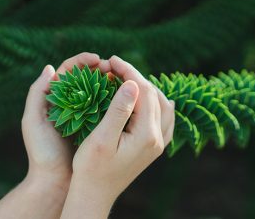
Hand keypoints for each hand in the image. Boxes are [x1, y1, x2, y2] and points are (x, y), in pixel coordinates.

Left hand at [21, 52, 110, 185]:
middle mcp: (69, 104)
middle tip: (114, 68)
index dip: (83, 61)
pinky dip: (115, 100)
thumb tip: (50, 68)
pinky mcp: (94, 127)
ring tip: (122, 78)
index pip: (69, 71)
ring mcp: (83, 115)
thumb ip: (37, 94)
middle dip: (100, 69)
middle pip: (86, 78)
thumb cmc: (42, 152)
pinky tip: (125, 97)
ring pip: (98, 92)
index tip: (98, 59)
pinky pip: (106, 108)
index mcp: (54, 99)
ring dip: (109, 82)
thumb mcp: (33, 122)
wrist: (55, 181)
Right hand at [61, 55, 174, 218]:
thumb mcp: (101, 138)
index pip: (144, 92)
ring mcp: (158, 144)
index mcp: (146, 135)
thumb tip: (132, 83)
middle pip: (154, 96)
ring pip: (162, 105)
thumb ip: (119, 110)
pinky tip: (142, 99)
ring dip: (145, 88)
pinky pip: (163, 118)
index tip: (111, 60)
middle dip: (135, 77)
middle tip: (113, 67)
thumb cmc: (91, 167)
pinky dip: (153, 103)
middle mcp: (158, 138)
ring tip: (125, 79)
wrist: (95, 194)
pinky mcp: (153, 147)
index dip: (128, 72)